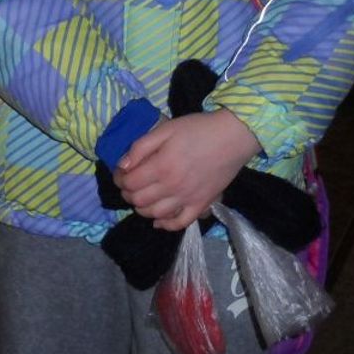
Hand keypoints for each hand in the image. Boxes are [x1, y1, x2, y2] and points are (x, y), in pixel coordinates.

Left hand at [113, 110, 259, 231]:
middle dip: (128, 194)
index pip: (129, 183)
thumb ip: (141, 147)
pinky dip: (166, 225)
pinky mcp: (201, 205)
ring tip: (142, 197)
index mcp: (161, 166)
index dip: (120, 179)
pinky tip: (159, 220)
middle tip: (129, 184)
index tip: (121, 173)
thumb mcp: (165, 129)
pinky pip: (180, 223)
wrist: (233, 137)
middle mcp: (172, 187)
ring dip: (142, 208)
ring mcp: (187, 199)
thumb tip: (122, 166)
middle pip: (139, 200)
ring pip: (155, 214)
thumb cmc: (198, 129)